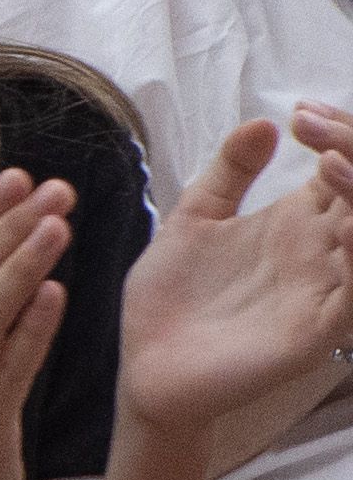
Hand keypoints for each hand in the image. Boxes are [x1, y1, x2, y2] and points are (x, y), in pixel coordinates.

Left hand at [120, 118, 352, 457]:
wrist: (147, 367)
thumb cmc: (174, 296)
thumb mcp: (194, 219)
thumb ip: (229, 172)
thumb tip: (267, 122)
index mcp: (299, 223)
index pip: (346, 167)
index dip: (341, 134)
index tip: (301, 112)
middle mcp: (323, 252)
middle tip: (315, 130)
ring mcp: (326, 291)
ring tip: (330, 165)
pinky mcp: (318, 331)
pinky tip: (340, 230)